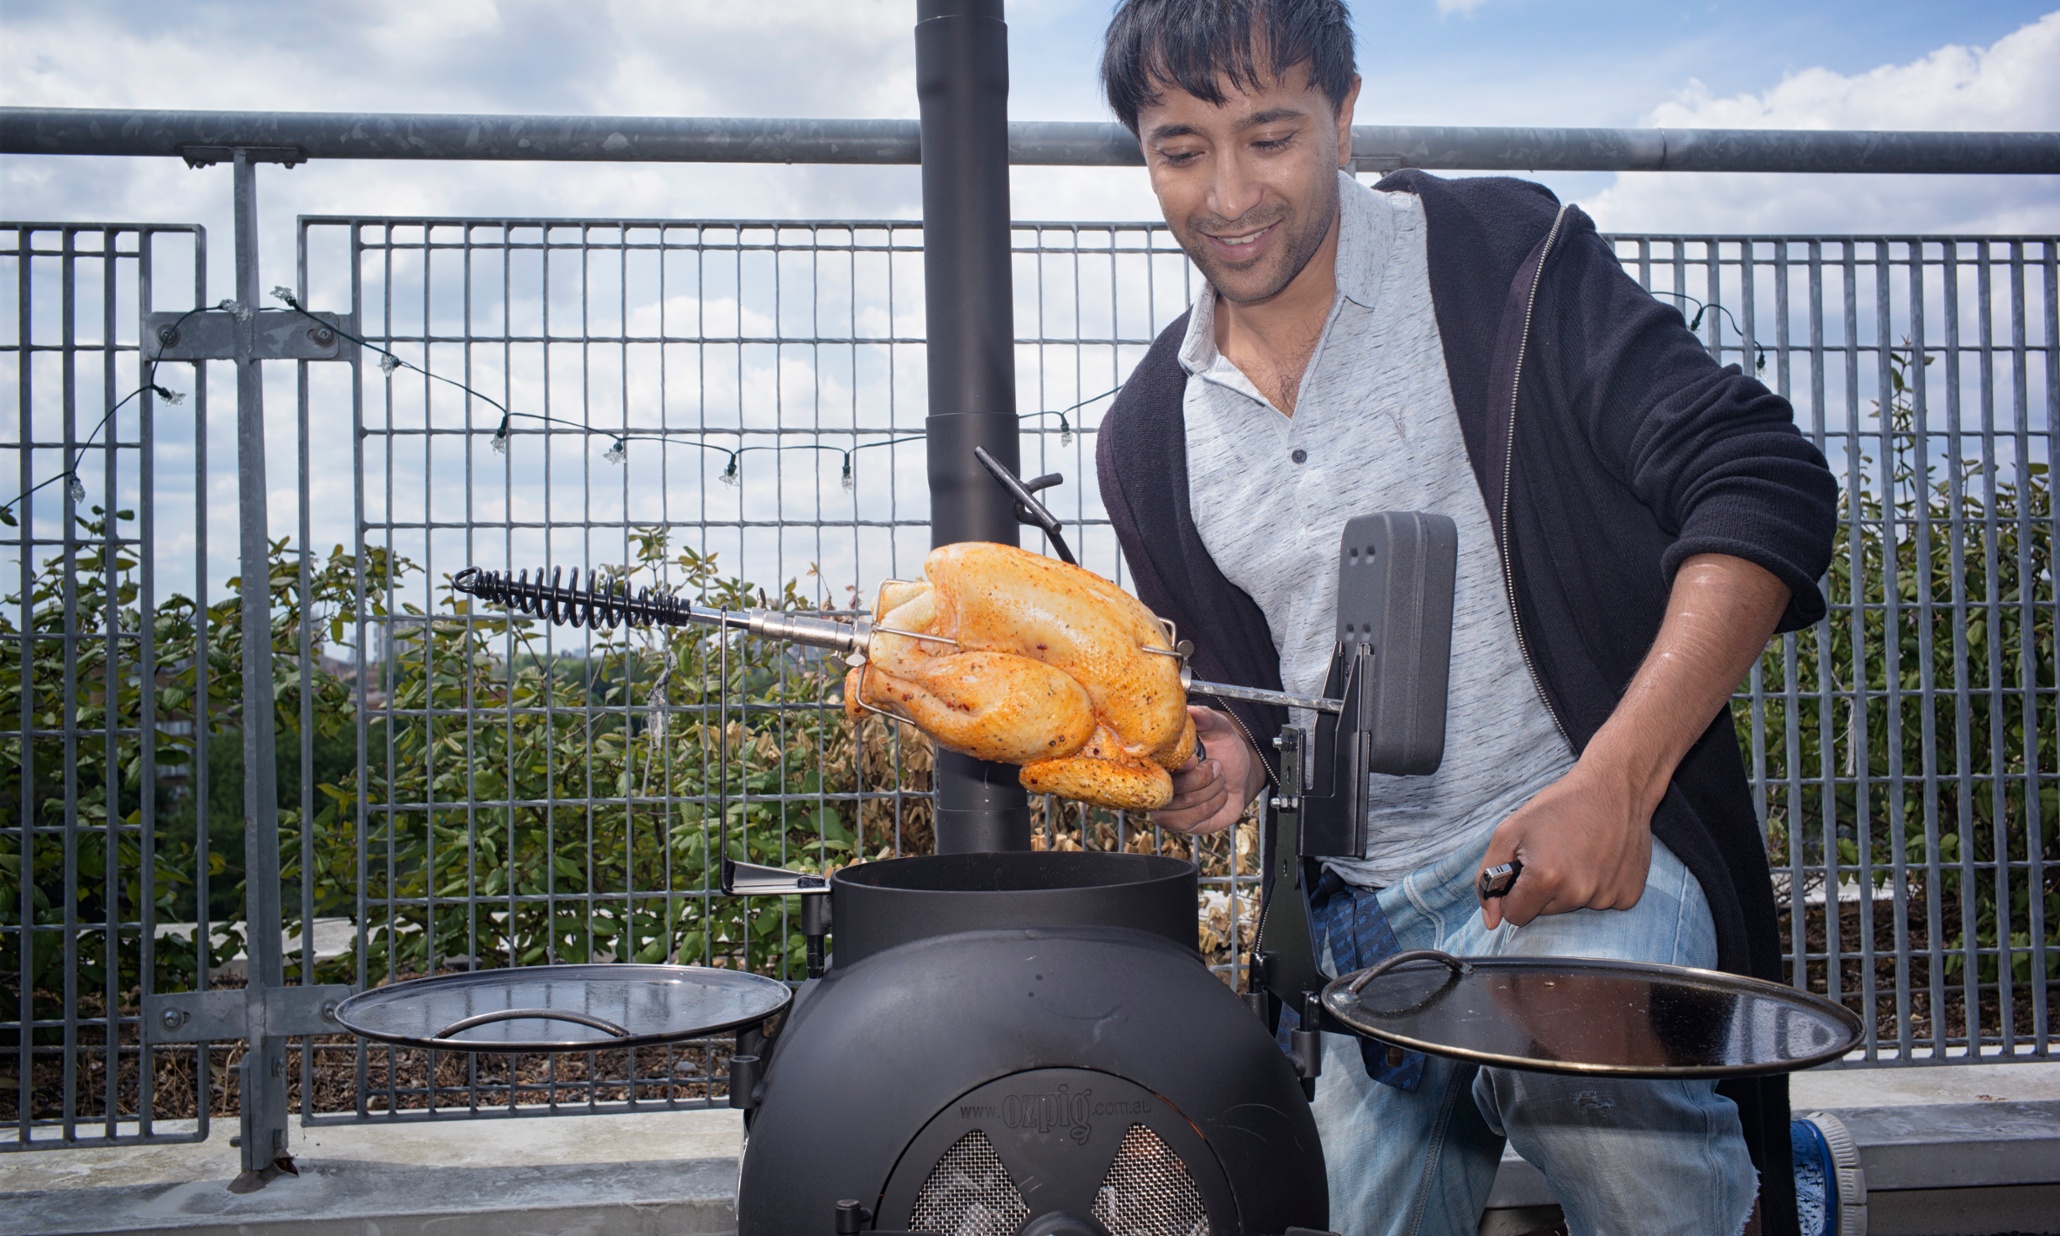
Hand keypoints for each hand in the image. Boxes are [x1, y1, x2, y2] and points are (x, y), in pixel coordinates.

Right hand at [1153, 706, 1265, 835]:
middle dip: (1204, 778)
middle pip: (1174, 790)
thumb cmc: (1225, 750)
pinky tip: (1218, 796)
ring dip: (1211, 792)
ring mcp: (1165, 806)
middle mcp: (1157, 784)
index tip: (1194, 760)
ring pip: (1184, 806)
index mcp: (1158, 759)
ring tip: (1218, 780)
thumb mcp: (1220, 729)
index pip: (1153, 768)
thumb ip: (1206, 718)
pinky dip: (1212, 806)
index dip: (1178, 767)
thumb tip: (1190, 710)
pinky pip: (1191, 819)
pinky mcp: (1179, 823)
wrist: (1239, 775)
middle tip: (1216, 767)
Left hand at [1475, 757, 1653, 929]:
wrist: (1615, 788)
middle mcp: (1578, 892)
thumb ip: (1488, 879)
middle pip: (1544, 912)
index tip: (1522, 875)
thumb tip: (1491, 922)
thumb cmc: (1558, 806)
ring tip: (1577, 854)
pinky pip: (1600, 904)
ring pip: (1571, 908)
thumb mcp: (1509, 832)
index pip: (1515, 916)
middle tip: (1553, 855)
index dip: (1514, 895)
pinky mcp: (1628, 896)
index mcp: (1545, 877)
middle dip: (1542, 890)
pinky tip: (1599, 860)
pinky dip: (1596, 887)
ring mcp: (1607, 896)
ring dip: (1569, 888)